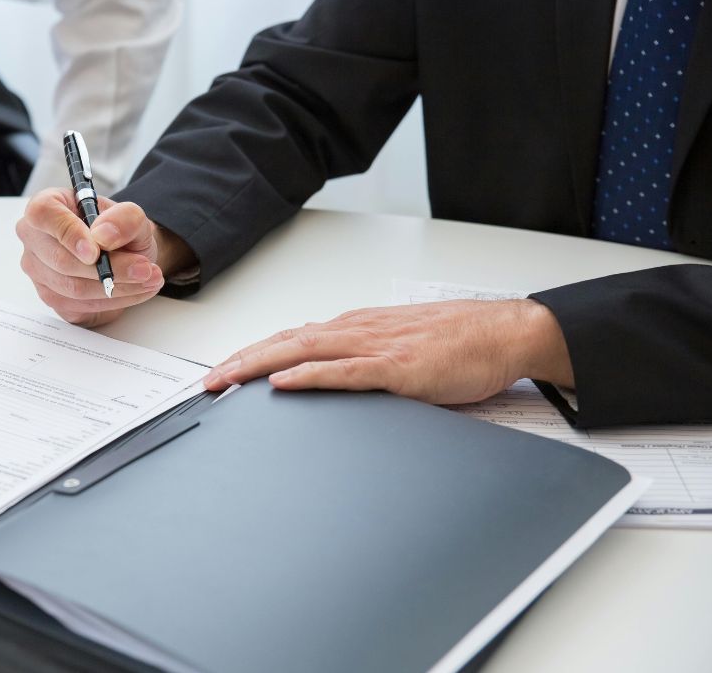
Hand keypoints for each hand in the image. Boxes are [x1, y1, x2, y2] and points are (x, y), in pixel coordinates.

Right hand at [16, 188, 194, 326]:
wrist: (124, 252)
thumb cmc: (118, 230)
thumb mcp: (132, 217)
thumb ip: (123, 218)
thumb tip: (104, 236)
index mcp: (46, 207)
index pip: (43, 215)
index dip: (69, 234)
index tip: (96, 251)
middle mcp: (35, 239)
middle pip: (61, 260)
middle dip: (109, 268)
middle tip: (144, 269)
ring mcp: (39, 272)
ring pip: (73, 288)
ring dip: (117, 287)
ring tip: (148, 278)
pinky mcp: (52, 298)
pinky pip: (80, 306)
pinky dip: (113, 301)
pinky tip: (136, 290)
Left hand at [202, 299, 573, 403]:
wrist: (504, 333)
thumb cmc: (458, 344)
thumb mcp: (399, 350)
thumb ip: (363, 362)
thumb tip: (329, 380)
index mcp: (356, 328)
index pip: (291, 339)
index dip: (252, 353)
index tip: (222, 372)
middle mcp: (357, 330)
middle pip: (284, 342)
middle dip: (240, 362)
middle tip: (206, 383)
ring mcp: (375, 346)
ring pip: (302, 351)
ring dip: (258, 366)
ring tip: (226, 381)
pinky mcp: (397, 367)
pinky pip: (344, 371)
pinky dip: (309, 375)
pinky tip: (283, 382)